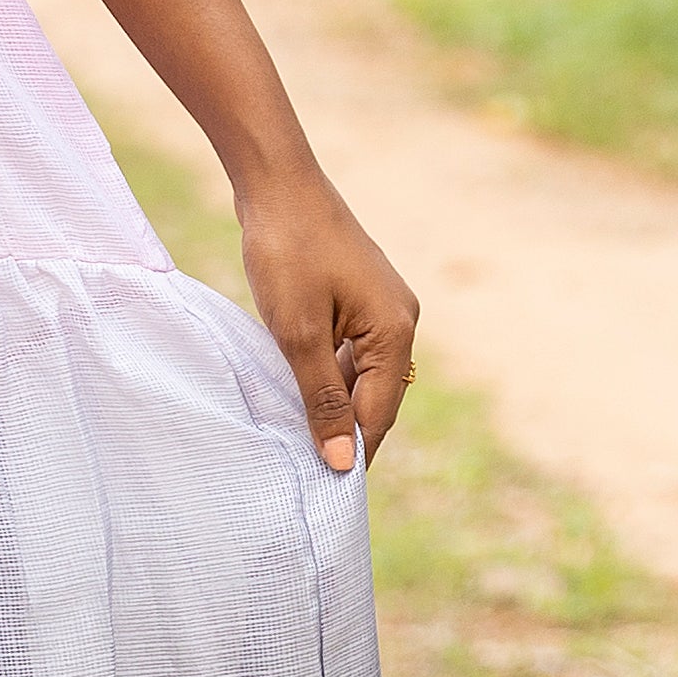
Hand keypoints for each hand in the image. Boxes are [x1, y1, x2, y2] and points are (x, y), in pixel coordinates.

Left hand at [235, 163, 418, 473]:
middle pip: (374, 399)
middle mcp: (401, 321)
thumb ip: (320, 397)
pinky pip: (350, 351)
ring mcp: (381, 307)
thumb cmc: (286, 252)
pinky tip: (295, 387)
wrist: (277, 182)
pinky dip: (327, 372)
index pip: (377, 417)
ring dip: (332, 402)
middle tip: (304, 472)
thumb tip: (341, 461)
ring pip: (360, 376)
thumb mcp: (297, 333)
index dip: (350, 454)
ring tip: (295, 436)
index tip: (322, 494)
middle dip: (343, 433)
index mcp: (396, 332)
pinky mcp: (359, 296)